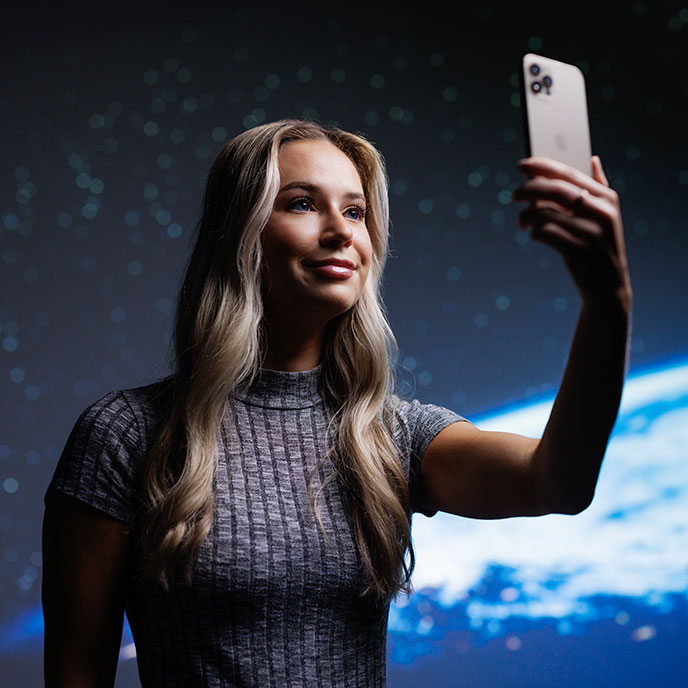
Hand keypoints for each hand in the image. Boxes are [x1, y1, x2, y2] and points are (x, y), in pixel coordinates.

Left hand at [512, 156, 631, 310]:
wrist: (609, 286)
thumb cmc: (599, 245)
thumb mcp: (607, 215)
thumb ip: (599, 187)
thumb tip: (592, 158)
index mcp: (607, 197)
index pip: (569, 174)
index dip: (542, 166)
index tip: (521, 165)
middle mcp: (602, 212)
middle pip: (556, 190)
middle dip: (529, 189)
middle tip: (514, 195)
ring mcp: (592, 233)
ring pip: (546, 213)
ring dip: (527, 216)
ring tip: (522, 222)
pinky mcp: (579, 251)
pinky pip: (545, 234)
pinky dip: (534, 233)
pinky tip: (534, 235)